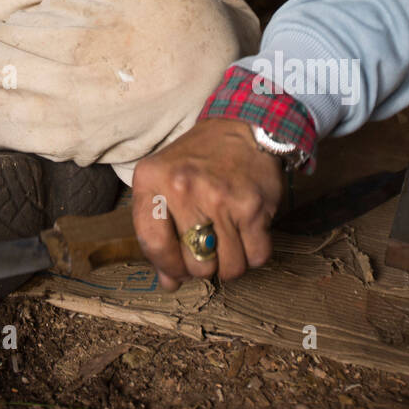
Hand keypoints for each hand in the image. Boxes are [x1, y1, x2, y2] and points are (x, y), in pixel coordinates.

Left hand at [131, 119, 283, 290]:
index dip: (167, 266)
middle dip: (203, 267)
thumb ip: (160, 231)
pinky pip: (256, 257)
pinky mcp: (252, 206)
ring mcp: (219, 198)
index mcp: (151, 181)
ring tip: (228, 240)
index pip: (152, 244)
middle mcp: (183, 188)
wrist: (243, 126)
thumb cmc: (199, 160)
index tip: (177, 268)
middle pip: (195, 265)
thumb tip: (169, 283)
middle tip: (208, 249)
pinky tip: (246, 233)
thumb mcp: (164, 182)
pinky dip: (253, 254)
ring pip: (229, 268)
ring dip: (231, 263)